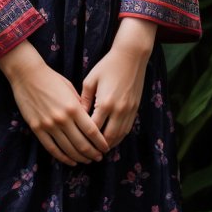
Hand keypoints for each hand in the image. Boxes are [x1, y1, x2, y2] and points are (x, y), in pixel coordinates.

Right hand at [0, 42, 109, 165]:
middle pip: (82, 143)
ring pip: (68, 149)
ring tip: (87, 160)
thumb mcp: (71, 90)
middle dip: (93, 153)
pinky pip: (52, 148)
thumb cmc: (51, 79)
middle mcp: (62, 119)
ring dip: (80, 157)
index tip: (106, 148)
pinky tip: (71, 161)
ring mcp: (48, 125)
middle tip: (99, 157)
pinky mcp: (37, 129)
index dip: (100, 143)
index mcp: (73, 108)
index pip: (92, 131)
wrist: (27, 75)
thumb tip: (89, 121)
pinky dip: (63, 158)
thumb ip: (80, 106)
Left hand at [78, 19, 156, 148]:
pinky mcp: (135, 109)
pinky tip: (111, 140)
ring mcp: (129, 111)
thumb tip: (77, 116)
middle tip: (88, 154)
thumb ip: (84, 100)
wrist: (131, 57)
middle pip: (107, 137)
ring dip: (109, 145)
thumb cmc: (107, 66)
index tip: (76, 144)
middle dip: (98, 147)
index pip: (93, 128)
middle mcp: (118, 110)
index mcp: (105, 103)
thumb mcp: (90, 81)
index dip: (85, 139)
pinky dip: (118, 137)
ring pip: (119, 136)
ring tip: (99, 151)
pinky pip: (126, 129)